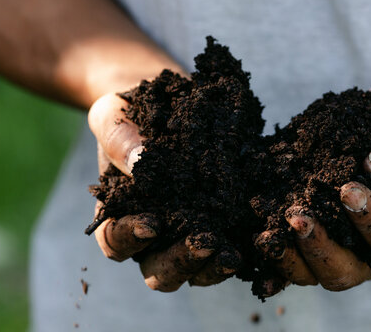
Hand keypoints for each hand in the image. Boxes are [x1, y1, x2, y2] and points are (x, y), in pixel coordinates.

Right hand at [88, 92, 240, 290]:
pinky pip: (224, 252)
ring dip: (210, 268)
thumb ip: (118, 139)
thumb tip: (140, 163)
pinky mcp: (218, 224)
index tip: (152, 223)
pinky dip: (236, 254)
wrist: (169, 100)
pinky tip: (255, 243)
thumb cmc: (131, 112)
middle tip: (203, 243)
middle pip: (157, 269)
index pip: (114, 239)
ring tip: (230, 253)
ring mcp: (186, 232)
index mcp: (120, 212)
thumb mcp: (115, 115)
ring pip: (193, 271)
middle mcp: (152, 232)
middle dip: (178, 262)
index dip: (129, 238)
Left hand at [258, 111, 370, 290]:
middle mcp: (370, 252)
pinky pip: (289, 262)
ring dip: (289, 257)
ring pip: (312, 273)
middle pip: (346, 271)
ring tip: (267, 236)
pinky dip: (272, 261)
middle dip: (320, 248)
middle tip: (299, 218)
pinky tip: (257, 246)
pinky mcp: (310, 242)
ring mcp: (337, 250)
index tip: (348, 191)